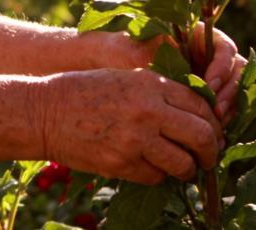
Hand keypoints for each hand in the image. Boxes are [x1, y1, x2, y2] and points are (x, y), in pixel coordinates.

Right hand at [41, 68, 223, 184]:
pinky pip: (155, 177)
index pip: (201, 106)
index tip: (211, 133)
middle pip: (202, 136)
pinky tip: (148, 166)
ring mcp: (135, 139)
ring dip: (186, 169)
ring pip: (183, 164)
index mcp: (150, 84)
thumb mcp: (123, 79)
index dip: (213, 122)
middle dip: (210, 151)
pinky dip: (157, 175)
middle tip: (207, 157)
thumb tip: (194, 115)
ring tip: (181, 167)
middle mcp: (148, 110)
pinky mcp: (120, 163)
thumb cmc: (82, 91)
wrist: (43, 112)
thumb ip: (158, 91)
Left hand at [97, 25, 246, 124]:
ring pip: (233, 91)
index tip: (210, 84)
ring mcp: (208, 75)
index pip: (225, 48)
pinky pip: (221, 107)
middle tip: (217, 111)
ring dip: (229, 107)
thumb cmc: (123, 53)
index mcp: (197, 37)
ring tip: (215, 124)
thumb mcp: (143, 55)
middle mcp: (207, 55)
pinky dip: (219, 118)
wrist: (107, 64)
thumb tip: (197, 85)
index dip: (223, 67)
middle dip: (230, 91)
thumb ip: (169, 65)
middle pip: (237, 71)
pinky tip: (209, 131)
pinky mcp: (204, 97)